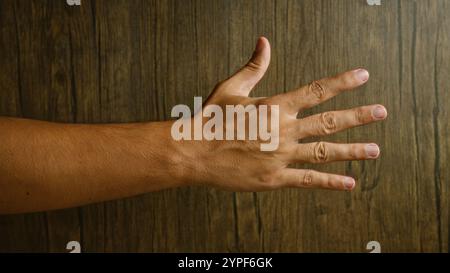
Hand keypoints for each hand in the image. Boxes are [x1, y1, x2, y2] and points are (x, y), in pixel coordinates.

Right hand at [180, 37, 386, 190]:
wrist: (193, 152)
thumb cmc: (210, 118)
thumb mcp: (231, 88)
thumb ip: (253, 67)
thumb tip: (264, 42)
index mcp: (275, 106)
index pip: (316, 91)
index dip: (342, 82)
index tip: (362, 75)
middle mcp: (284, 130)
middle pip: (329, 121)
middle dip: (359, 116)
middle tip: (381, 112)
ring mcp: (281, 156)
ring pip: (325, 151)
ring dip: (353, 150)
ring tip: (375, 150)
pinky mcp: (275, 178)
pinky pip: (309, 180)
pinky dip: (331, 182)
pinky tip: (349, 183)